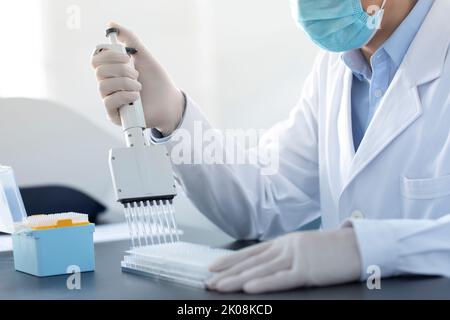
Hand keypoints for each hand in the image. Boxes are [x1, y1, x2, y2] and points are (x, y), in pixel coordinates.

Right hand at [91, 22, 184, 134]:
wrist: (169, 102)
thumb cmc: (156, 81)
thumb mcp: (143, 56)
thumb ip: (129, 40)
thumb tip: (112, 24)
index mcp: (112, 71)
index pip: (96, 60)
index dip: (108, 55)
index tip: (127, 57)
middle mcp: (108, 85)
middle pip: (99, 71)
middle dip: (121, 69)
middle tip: (136, 74)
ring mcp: (110, 100)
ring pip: (103, 85)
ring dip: (125, 82)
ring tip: (139, 86)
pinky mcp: (114, 114)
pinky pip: (109, 101)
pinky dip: (124, 95)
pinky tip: (136, 96)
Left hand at [206, 229, 361, 293]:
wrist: (357, 245)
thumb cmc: (332, 248)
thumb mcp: (304, 246)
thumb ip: (285, 253)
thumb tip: (265, 263)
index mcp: (284, 241)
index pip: (251, 252)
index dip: (231, 260)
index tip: (213, 267)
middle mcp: (285, 247)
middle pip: (251, 262)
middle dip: (228, 272)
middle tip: (208, 280)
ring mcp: (295, 257)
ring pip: (260, 270)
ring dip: (237, 279)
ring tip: (219, 286)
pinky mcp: (307, 270)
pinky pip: (282, 279)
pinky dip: (264, 283)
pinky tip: (248, 288)